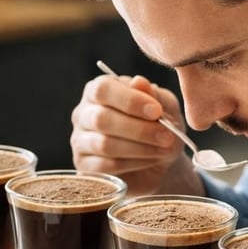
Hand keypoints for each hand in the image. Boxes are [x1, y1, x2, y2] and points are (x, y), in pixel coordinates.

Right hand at [70, 74, 202, 195]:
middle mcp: (84, 113)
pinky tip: (151, 160)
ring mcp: (80, 141)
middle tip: (167, 136)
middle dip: (139, 129)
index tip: (157, 111)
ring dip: (139, 148)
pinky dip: (134, 164)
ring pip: (104, 144)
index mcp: (98, 90)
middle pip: (101, 119)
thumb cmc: (159, 126)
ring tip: (164, 149)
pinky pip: (106, 166)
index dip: (130, 100)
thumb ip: (154, 95)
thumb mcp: (165, 107)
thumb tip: (139, 82)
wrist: (160, 162)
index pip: (103, 89)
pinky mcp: (85, 166)